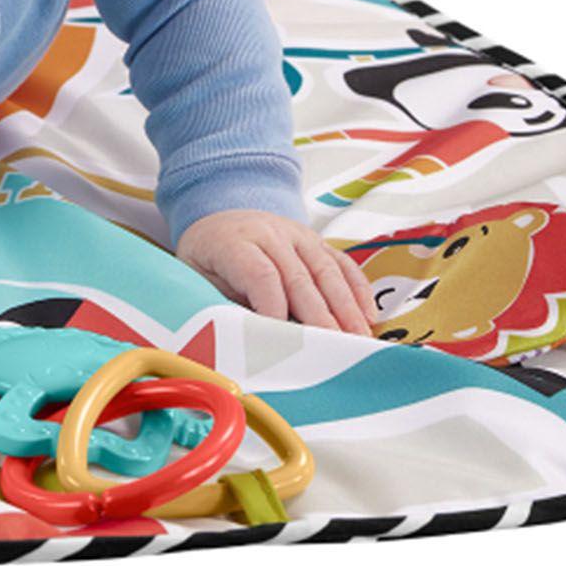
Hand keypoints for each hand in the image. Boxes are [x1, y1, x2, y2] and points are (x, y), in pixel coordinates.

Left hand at [176, 209, 379, 336]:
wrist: (218, 216)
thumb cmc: (207, 259)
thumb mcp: (197, 280)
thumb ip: (221, 305)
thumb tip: (246, 343)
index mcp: (233, 242)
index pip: (260, 275)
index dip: (273, 307)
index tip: (284, 341)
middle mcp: (269, 233)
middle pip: (298, 277)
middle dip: (318, 317)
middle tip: (333, 350)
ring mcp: (296, 234)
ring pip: (326, 270)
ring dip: (345, 308)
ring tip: (358, 338)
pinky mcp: (315, 241)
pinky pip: (341, 263)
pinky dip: (357, 289)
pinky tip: (367, 315)